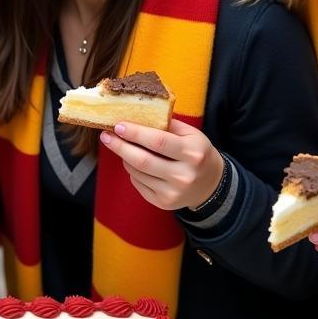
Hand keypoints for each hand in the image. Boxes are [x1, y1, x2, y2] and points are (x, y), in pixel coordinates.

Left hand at [100, 119, 224, 210]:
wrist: (211, 185)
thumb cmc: (196, 152)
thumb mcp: (191, 134)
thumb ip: (167, 124)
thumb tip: (136, 115)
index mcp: (192, 153)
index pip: (158, 141)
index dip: (135, 133)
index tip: (118, 125)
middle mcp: (183, 175)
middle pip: (143, 160)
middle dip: (120, 146)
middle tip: (106, 136)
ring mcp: (173, 192)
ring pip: (137, 172)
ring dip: (124, 157)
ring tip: (120, 146)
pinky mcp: (164, 203)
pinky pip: (138, 183)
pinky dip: (131, 171)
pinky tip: (133, 162)